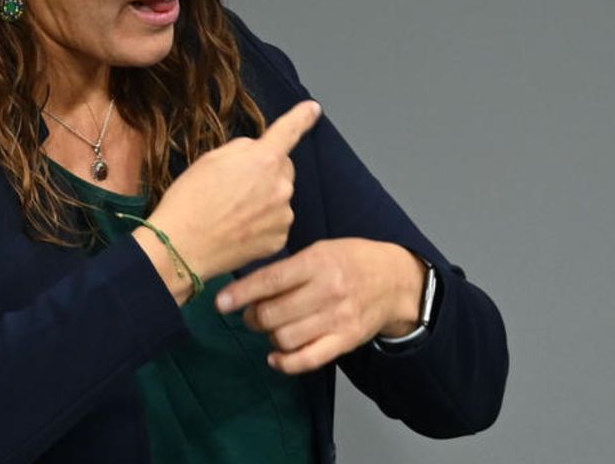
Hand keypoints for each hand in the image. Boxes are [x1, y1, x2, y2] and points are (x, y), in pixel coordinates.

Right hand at [143, 100, 322, 289]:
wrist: (181, 248)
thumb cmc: (189, 201)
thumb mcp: (210, 159)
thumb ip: (242, 149)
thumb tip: (256, 152)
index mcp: (263, 159)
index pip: (289, 131)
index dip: (302, 117)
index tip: (313, 109)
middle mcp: (281, 186)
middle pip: (283, 169)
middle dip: (266, 172)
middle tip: (235, 186)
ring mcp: (283, 215)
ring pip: (279, 197)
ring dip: (264, 199)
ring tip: (232, 212)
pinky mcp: (279, 239)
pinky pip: (276, 222)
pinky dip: (263, 223)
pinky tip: (240, 228)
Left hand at [214, 238, 426, 373]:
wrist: (394, 280)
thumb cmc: (349, 260)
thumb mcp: (320, 250)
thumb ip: (287, 267)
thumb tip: (246, 287)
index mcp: (318, 262)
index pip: (270, 280)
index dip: (240, 294)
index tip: (220, 303)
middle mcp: (327, 291)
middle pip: (272, 315)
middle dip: (251, 318)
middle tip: (250, 314)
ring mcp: (337, 319)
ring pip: (285, 338)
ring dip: (268, 337)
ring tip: (269, 328)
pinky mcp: (345, 341)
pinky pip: (307, 360)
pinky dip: (285, 363)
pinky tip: (275, 357)